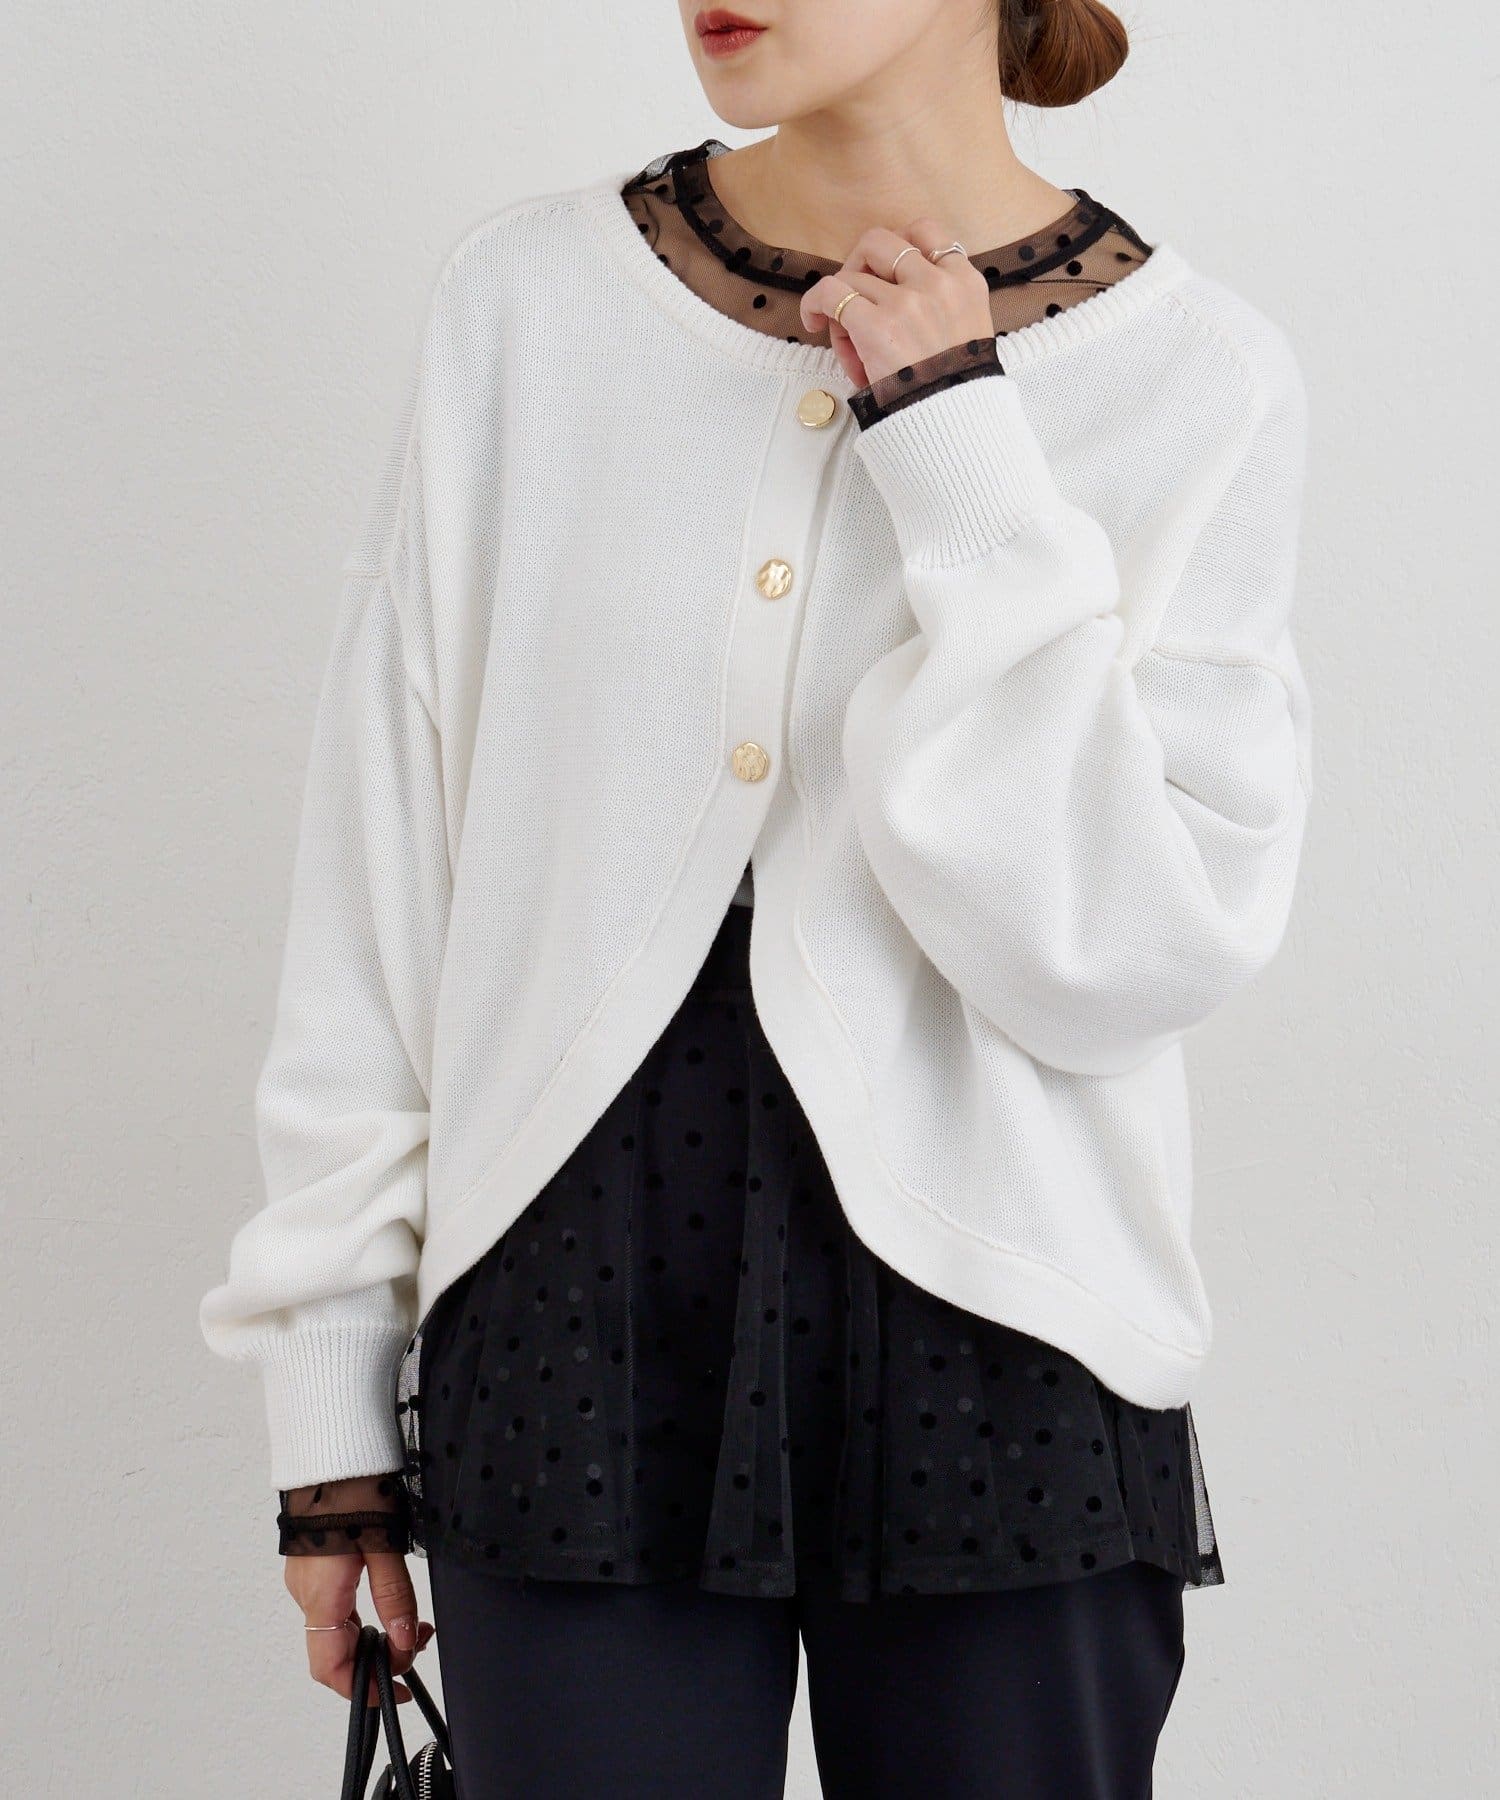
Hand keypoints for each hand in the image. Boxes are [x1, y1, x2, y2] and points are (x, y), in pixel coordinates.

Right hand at [283, 1474, 434, 1703]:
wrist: (331, 1450)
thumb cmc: (354, 1490)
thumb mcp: (385, 1545)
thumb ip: (395, 1597)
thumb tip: (403, 1643)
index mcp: (321, 1596)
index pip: (332, 1668)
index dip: (362, 1690)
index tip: (395, 1692)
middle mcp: (306, 1593)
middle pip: (336, 1651)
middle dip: (379, 1658)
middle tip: (417, 1644)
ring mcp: (306, 1578)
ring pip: (338, 1629)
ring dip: (374, 1635)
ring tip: (413, 1623)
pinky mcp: (312, 1563)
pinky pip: (334, 1606)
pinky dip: (362, 1614)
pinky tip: (387, 1599)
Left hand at [799, 218, 993, 389]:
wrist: (952, 426)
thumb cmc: (952, 390)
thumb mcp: (964, 334)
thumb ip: (937, 305)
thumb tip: (877, 294)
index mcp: (966, 283)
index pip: (927, 232)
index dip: (897, 243)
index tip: (884, 269)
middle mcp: (938, 284)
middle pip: (880, 242)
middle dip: (859, 263)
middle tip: (854, 293)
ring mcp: (907, 302)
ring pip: (851, 275)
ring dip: (841, 299)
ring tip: (843, 332)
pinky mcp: (877, 326)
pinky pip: (830, 293)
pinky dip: (814, 303)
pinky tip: (813, 321)